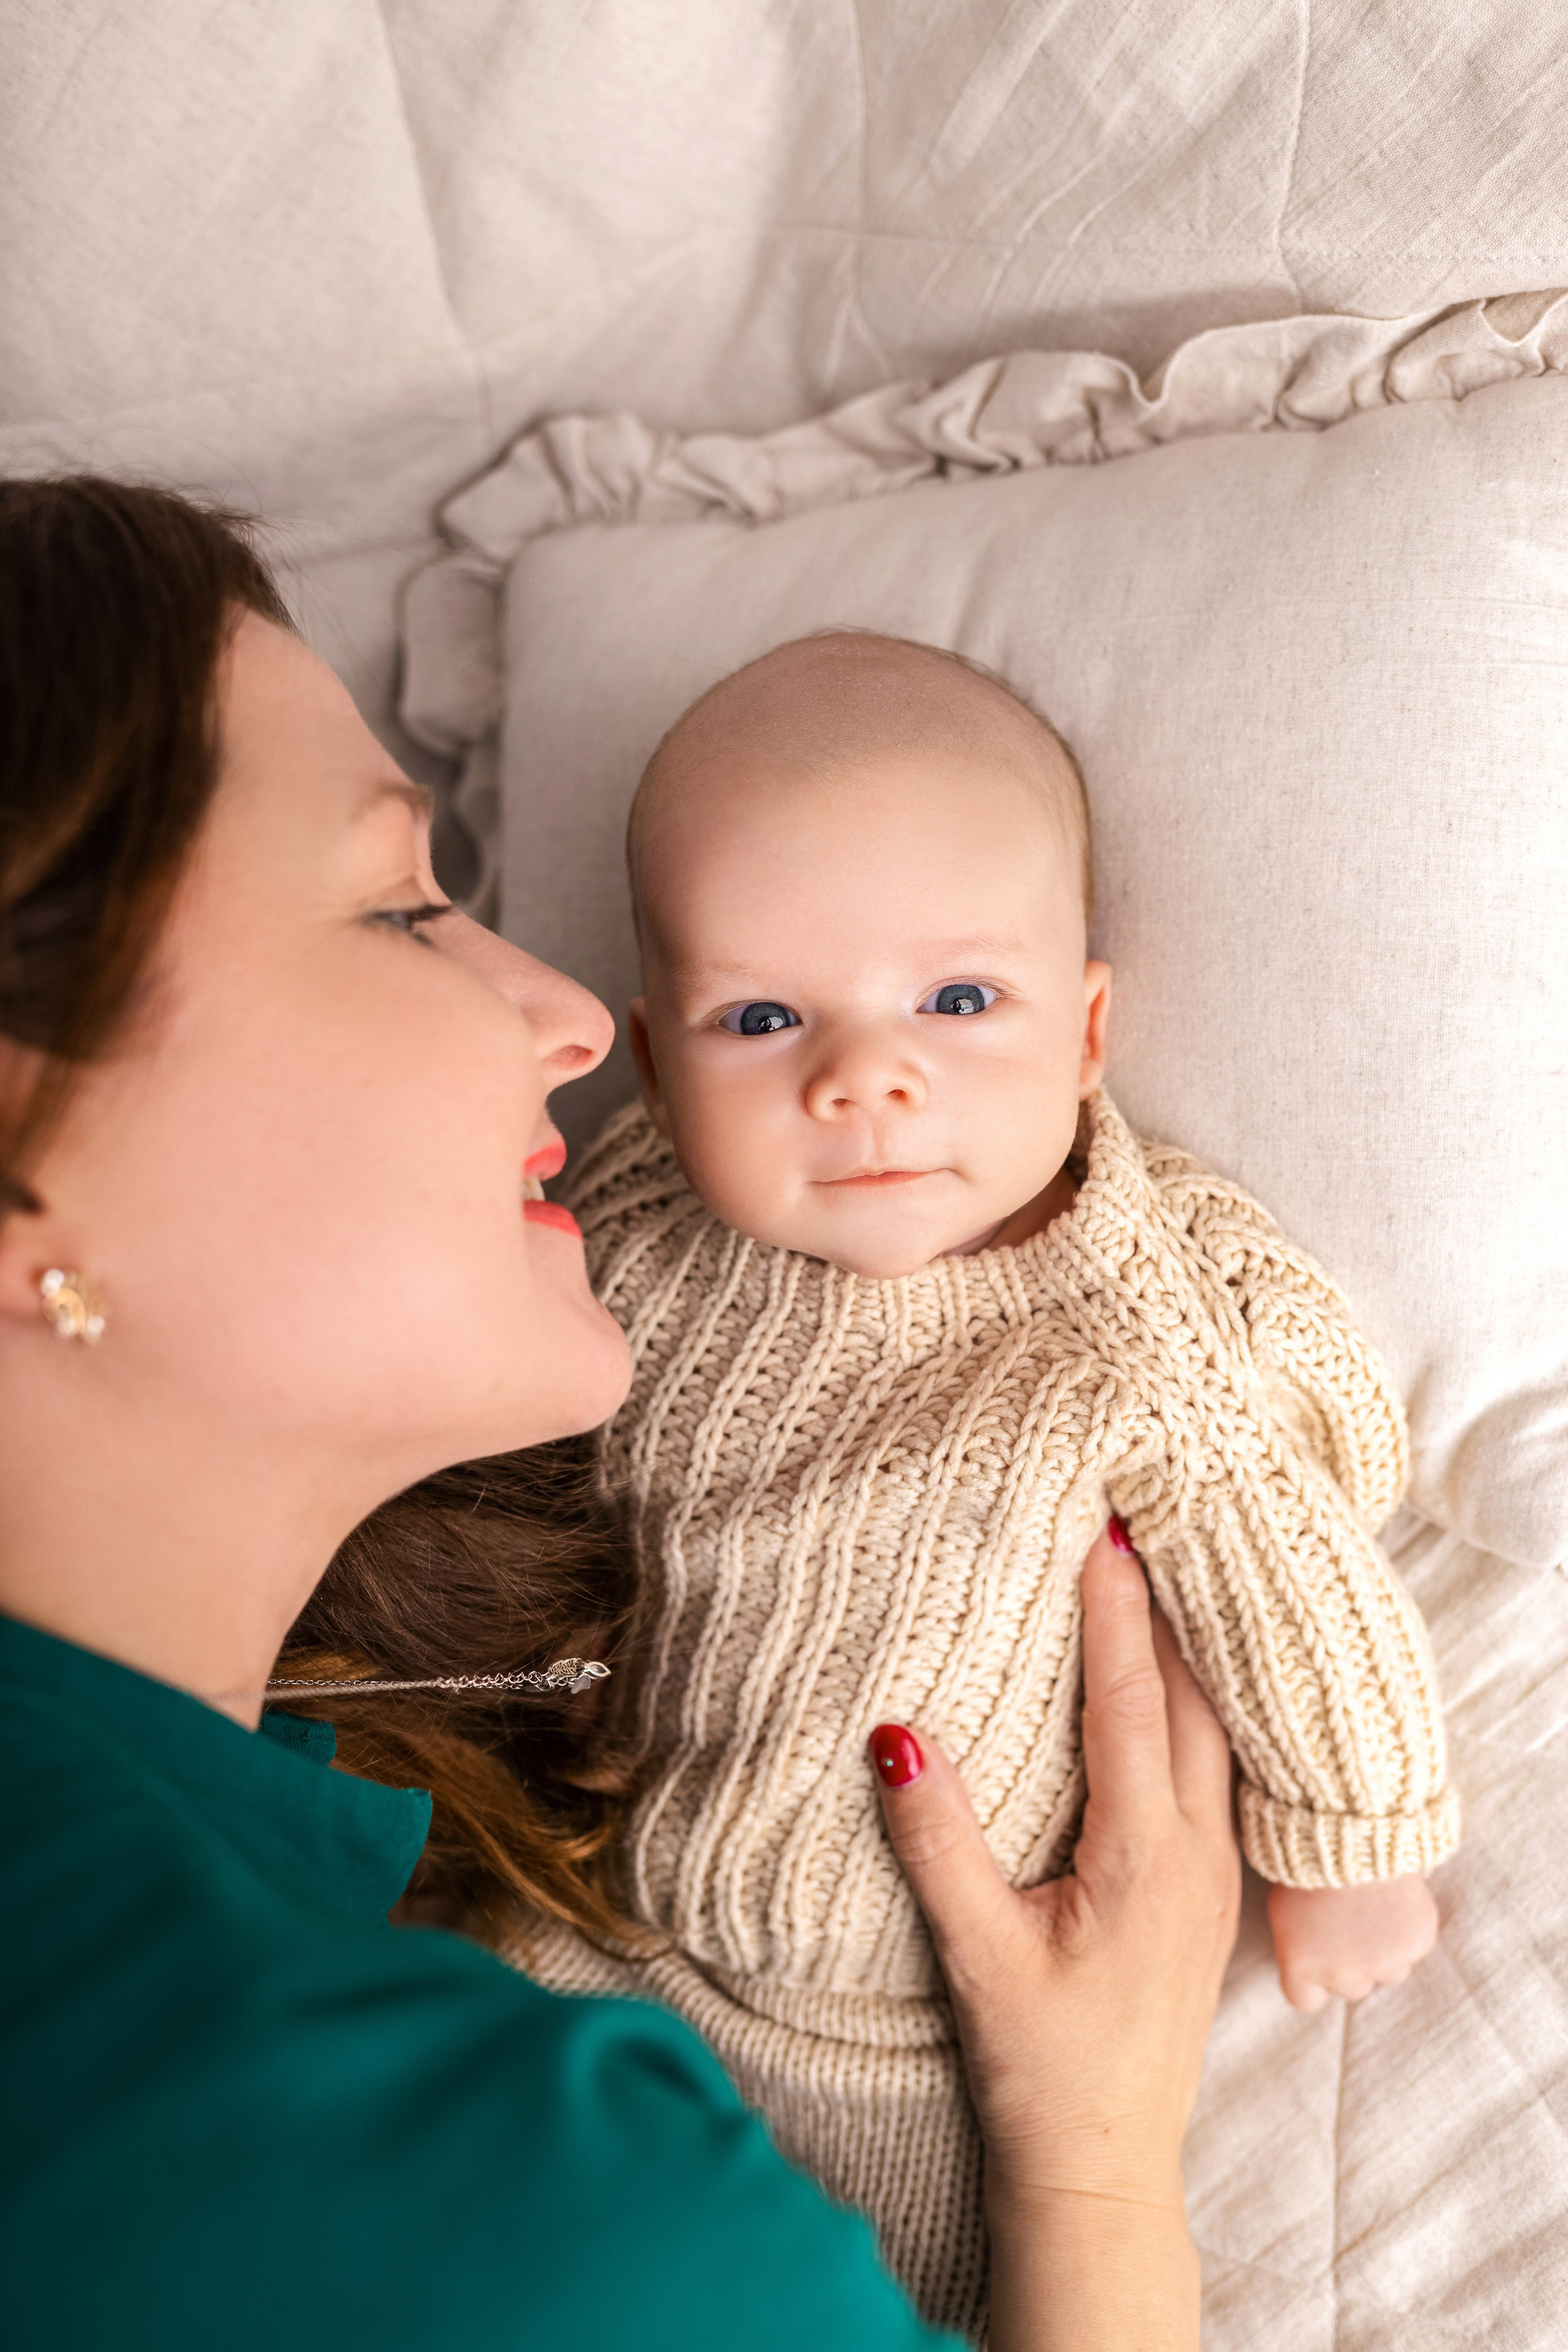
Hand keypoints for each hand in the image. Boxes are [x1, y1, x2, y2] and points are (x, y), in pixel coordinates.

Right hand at [870, 1526, 1239, 2351]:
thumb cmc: (1041, 2066)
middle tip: (1142, 1512)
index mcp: (1144, 1854)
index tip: (1103, 1527)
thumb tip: (895, 1733)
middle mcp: (1196, 1849)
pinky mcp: (1208, 1886)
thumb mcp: (977, 1954)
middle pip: (1196, 1695)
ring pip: (1217, 1726)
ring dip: (1189, 1646)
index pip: (1133, 1700)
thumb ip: (938, 1841)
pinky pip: (1217, 1761)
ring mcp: (1214, 1868)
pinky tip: (1178, 1674)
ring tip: (1163, 1567)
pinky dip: (1197, 1698)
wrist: (1105, 2164)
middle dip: (1169, 1602)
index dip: (1117, 1610)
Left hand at [1268, 1874, 1438, 2010]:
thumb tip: (1310, 1952)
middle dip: (1352, 1963)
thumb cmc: (1306, 1863)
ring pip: (1390, 1971)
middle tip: (1350, 1924)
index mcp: (1302, 1969)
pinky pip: (1415, 1944)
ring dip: (1385, 1949)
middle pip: (1352, 1987)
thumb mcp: (1283, 1907)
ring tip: (1374, 1909)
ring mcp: (1385, 1964)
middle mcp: (1344, 1977)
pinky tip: (1397, 1898)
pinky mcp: (1417, 1943)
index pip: (1306, 1999)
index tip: (1318, 1956)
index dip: (1313, 1978)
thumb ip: (1299, 1943)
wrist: (1350, 1837)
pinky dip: (1410, 1927)